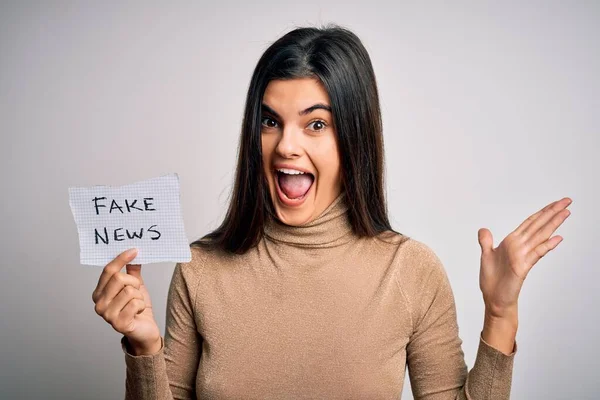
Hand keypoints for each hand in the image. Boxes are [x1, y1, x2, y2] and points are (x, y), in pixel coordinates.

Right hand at [92, 248, 161, 354]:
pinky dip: (141, 305)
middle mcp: (99, 304)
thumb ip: (132, 271)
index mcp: (99, 293)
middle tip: (137, 291)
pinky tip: (138, 313)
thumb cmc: (138, 308)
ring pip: (129, 290)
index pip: (108, 271)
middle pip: (119, 278)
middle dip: (134, 282)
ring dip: (139, 296)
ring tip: (136, 304)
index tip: (134, 250)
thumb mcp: (135, 286)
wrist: (145, 330)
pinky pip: (135, 303)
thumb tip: (133, 254)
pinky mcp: (118, 324)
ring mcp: (107, 315)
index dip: (121, 259)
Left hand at [477, 197, 571, 318]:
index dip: (542, 212)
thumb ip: (486, 242)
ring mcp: (523, 256)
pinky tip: (557, 238)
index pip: (530, 223)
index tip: (554, 203)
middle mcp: (520, 247)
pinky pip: (536, 253)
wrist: (494, 300)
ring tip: (566, 212)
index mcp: (512, 242)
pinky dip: (546, 245)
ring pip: (540, 236)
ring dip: (553, 224)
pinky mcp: (523, 267)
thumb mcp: (486, 256)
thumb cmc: (492, 281)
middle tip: (567, 201)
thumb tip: (483, 229)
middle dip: (552, 212)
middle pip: (539, 226)